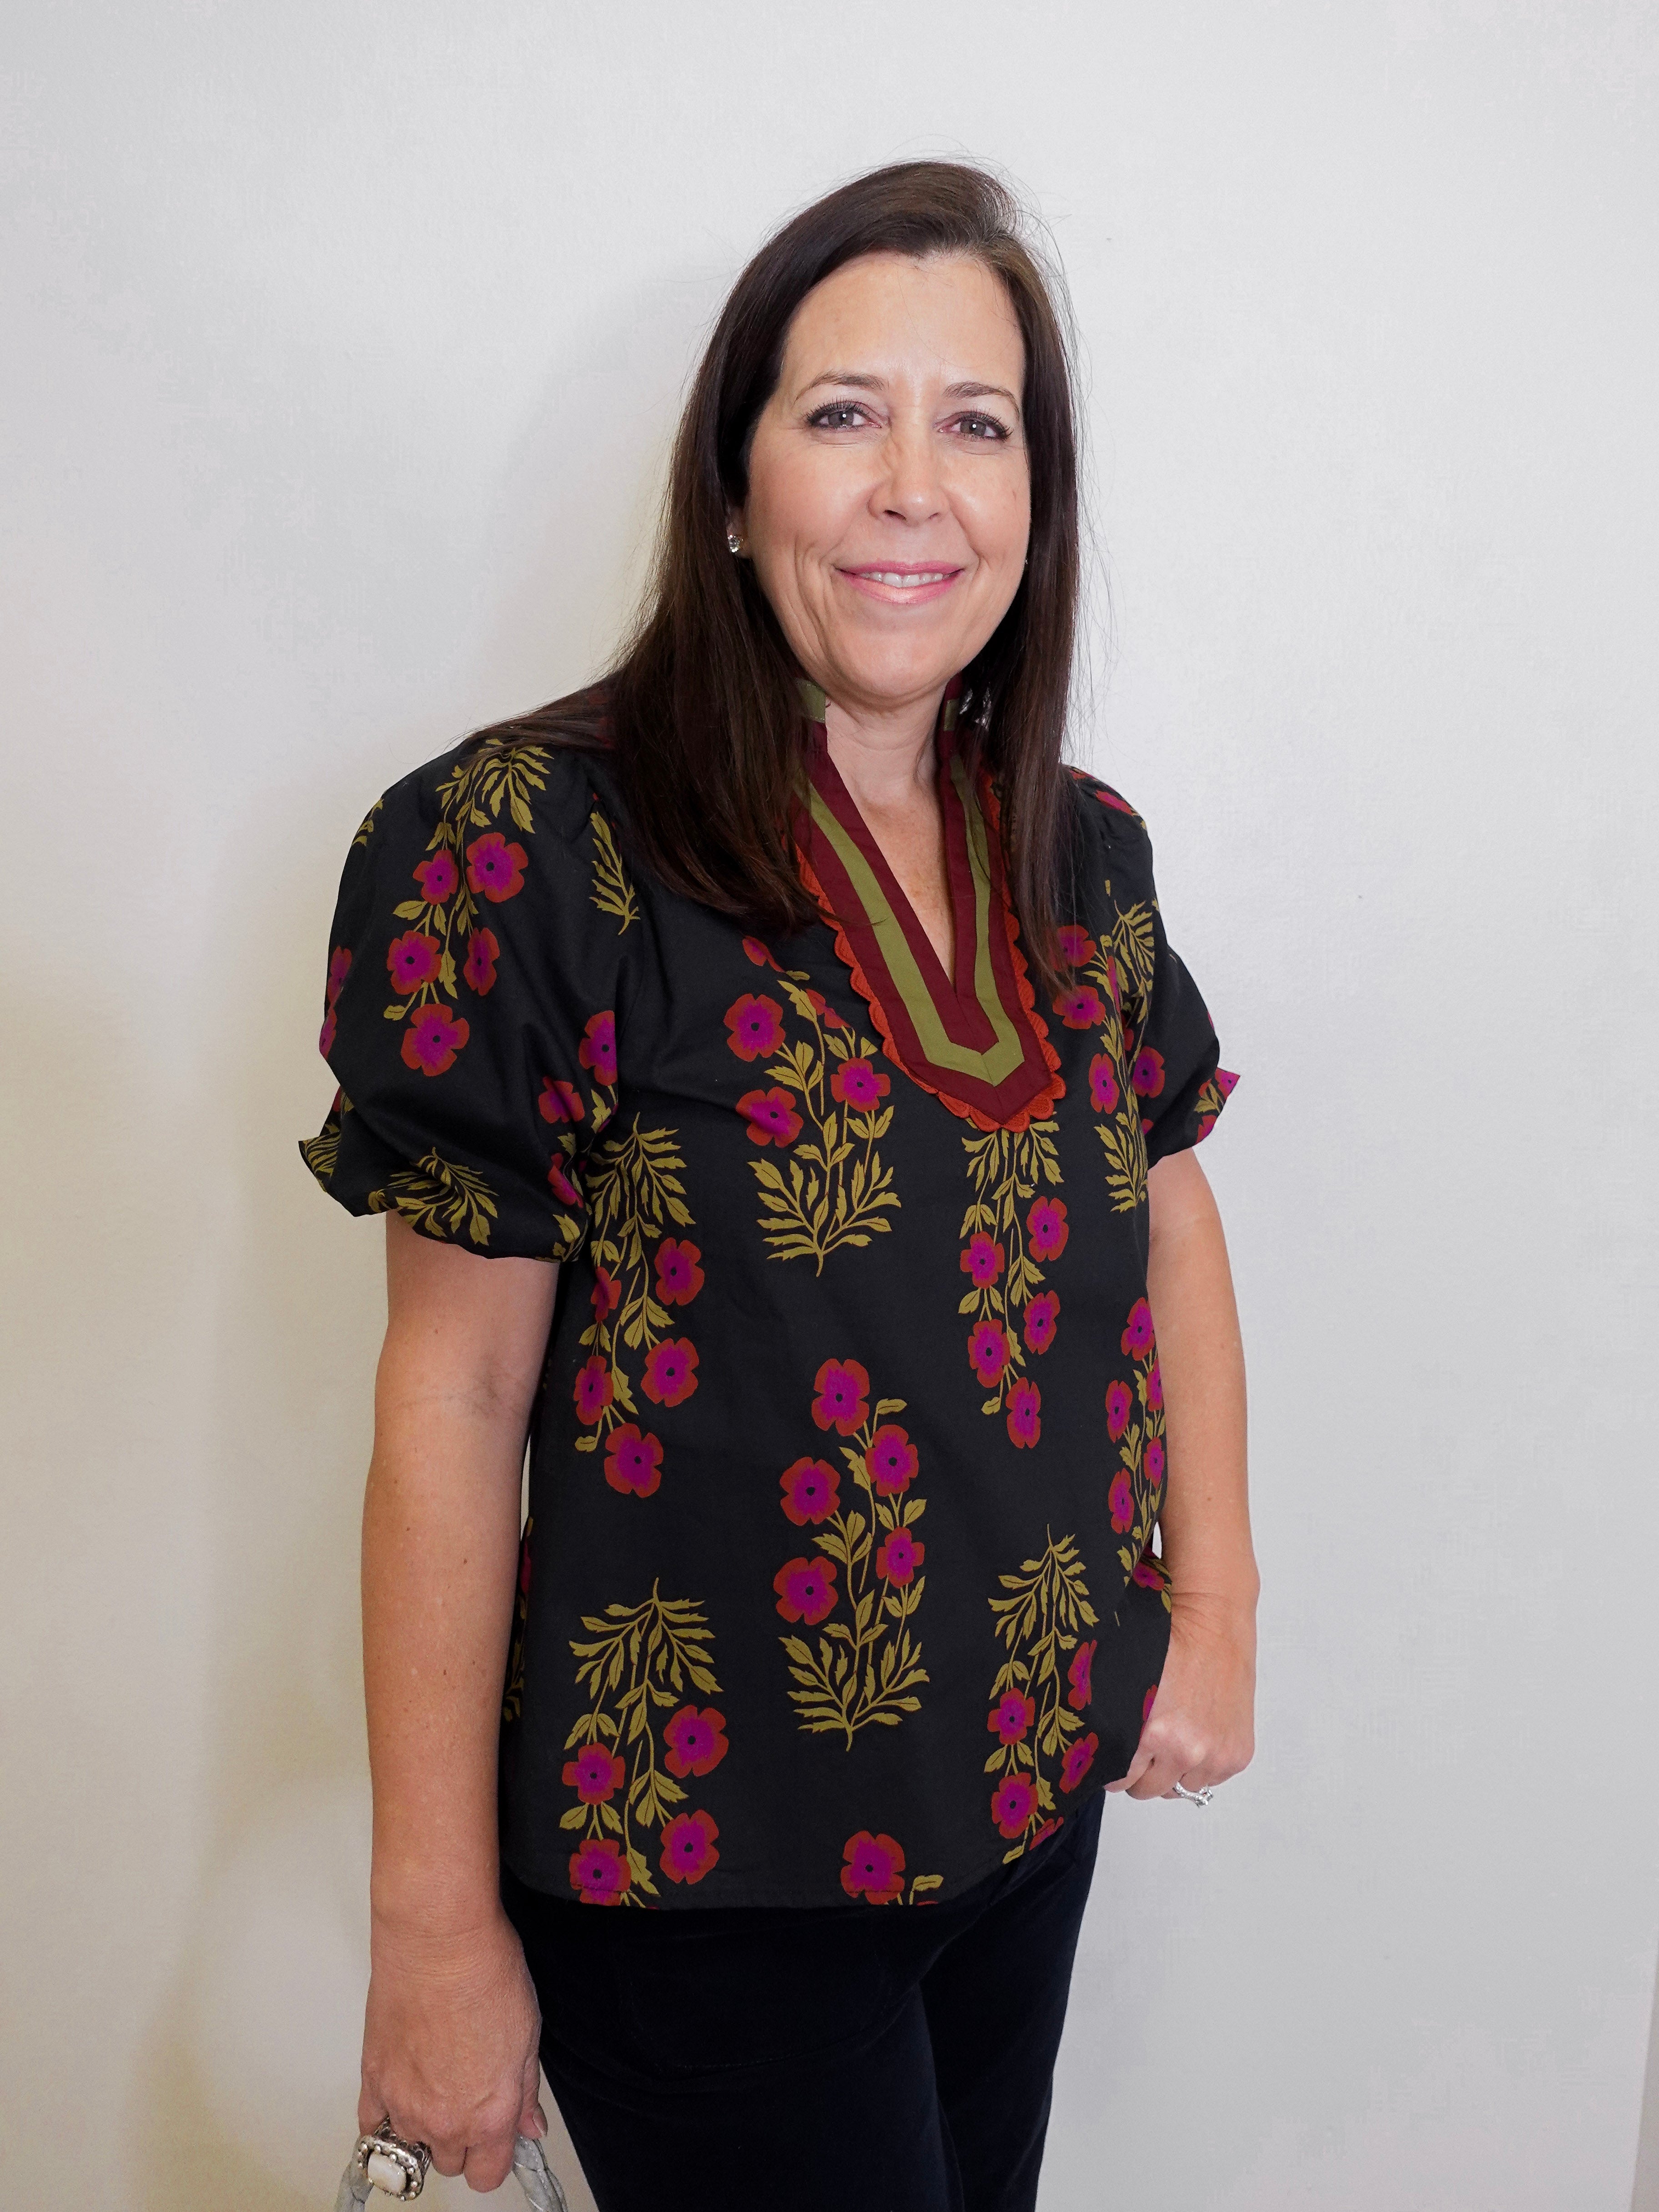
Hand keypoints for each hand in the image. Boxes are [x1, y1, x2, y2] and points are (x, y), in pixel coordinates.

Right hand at [358, 1906, 545, 2191]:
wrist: (439, 1943)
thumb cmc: (486, 1976)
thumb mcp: (529, 2035)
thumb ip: (525, 2092)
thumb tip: (529, 2125)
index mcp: (489, 2116)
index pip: (488, 2175)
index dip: (495, 2157)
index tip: (498, 2138)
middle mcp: (444, 2121)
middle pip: (450, 2162)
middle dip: (462, 2139)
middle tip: (469, 2096)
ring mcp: (403, 2105)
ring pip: (412, 2145)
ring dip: (424, 2125)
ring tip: (437, 2080)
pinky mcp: (372, 2081)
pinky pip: (372, 2126)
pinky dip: (385, 2117)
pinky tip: (401, 2091)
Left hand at [1107, 1590, 1255, 1802]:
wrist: (1213, 1622)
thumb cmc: (1171, 1643)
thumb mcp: (1129, 1682)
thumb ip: (1117, 1723)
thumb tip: (1101, 1752)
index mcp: (1155, 1734)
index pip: (1121, 1780)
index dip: (1114, 1770)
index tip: (1114, 1761)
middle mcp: (1187, 1751)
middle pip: (1151, 1790)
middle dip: (1143, 1772)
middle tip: (1144, 1747)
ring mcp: (1217, 1755)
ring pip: (1183, 1788)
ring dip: (1176, 1770)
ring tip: (1174, 1736)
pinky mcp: (1238, 1754)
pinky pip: (1212, 1779)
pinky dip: (1204, 1764)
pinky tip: (1198, 1733)